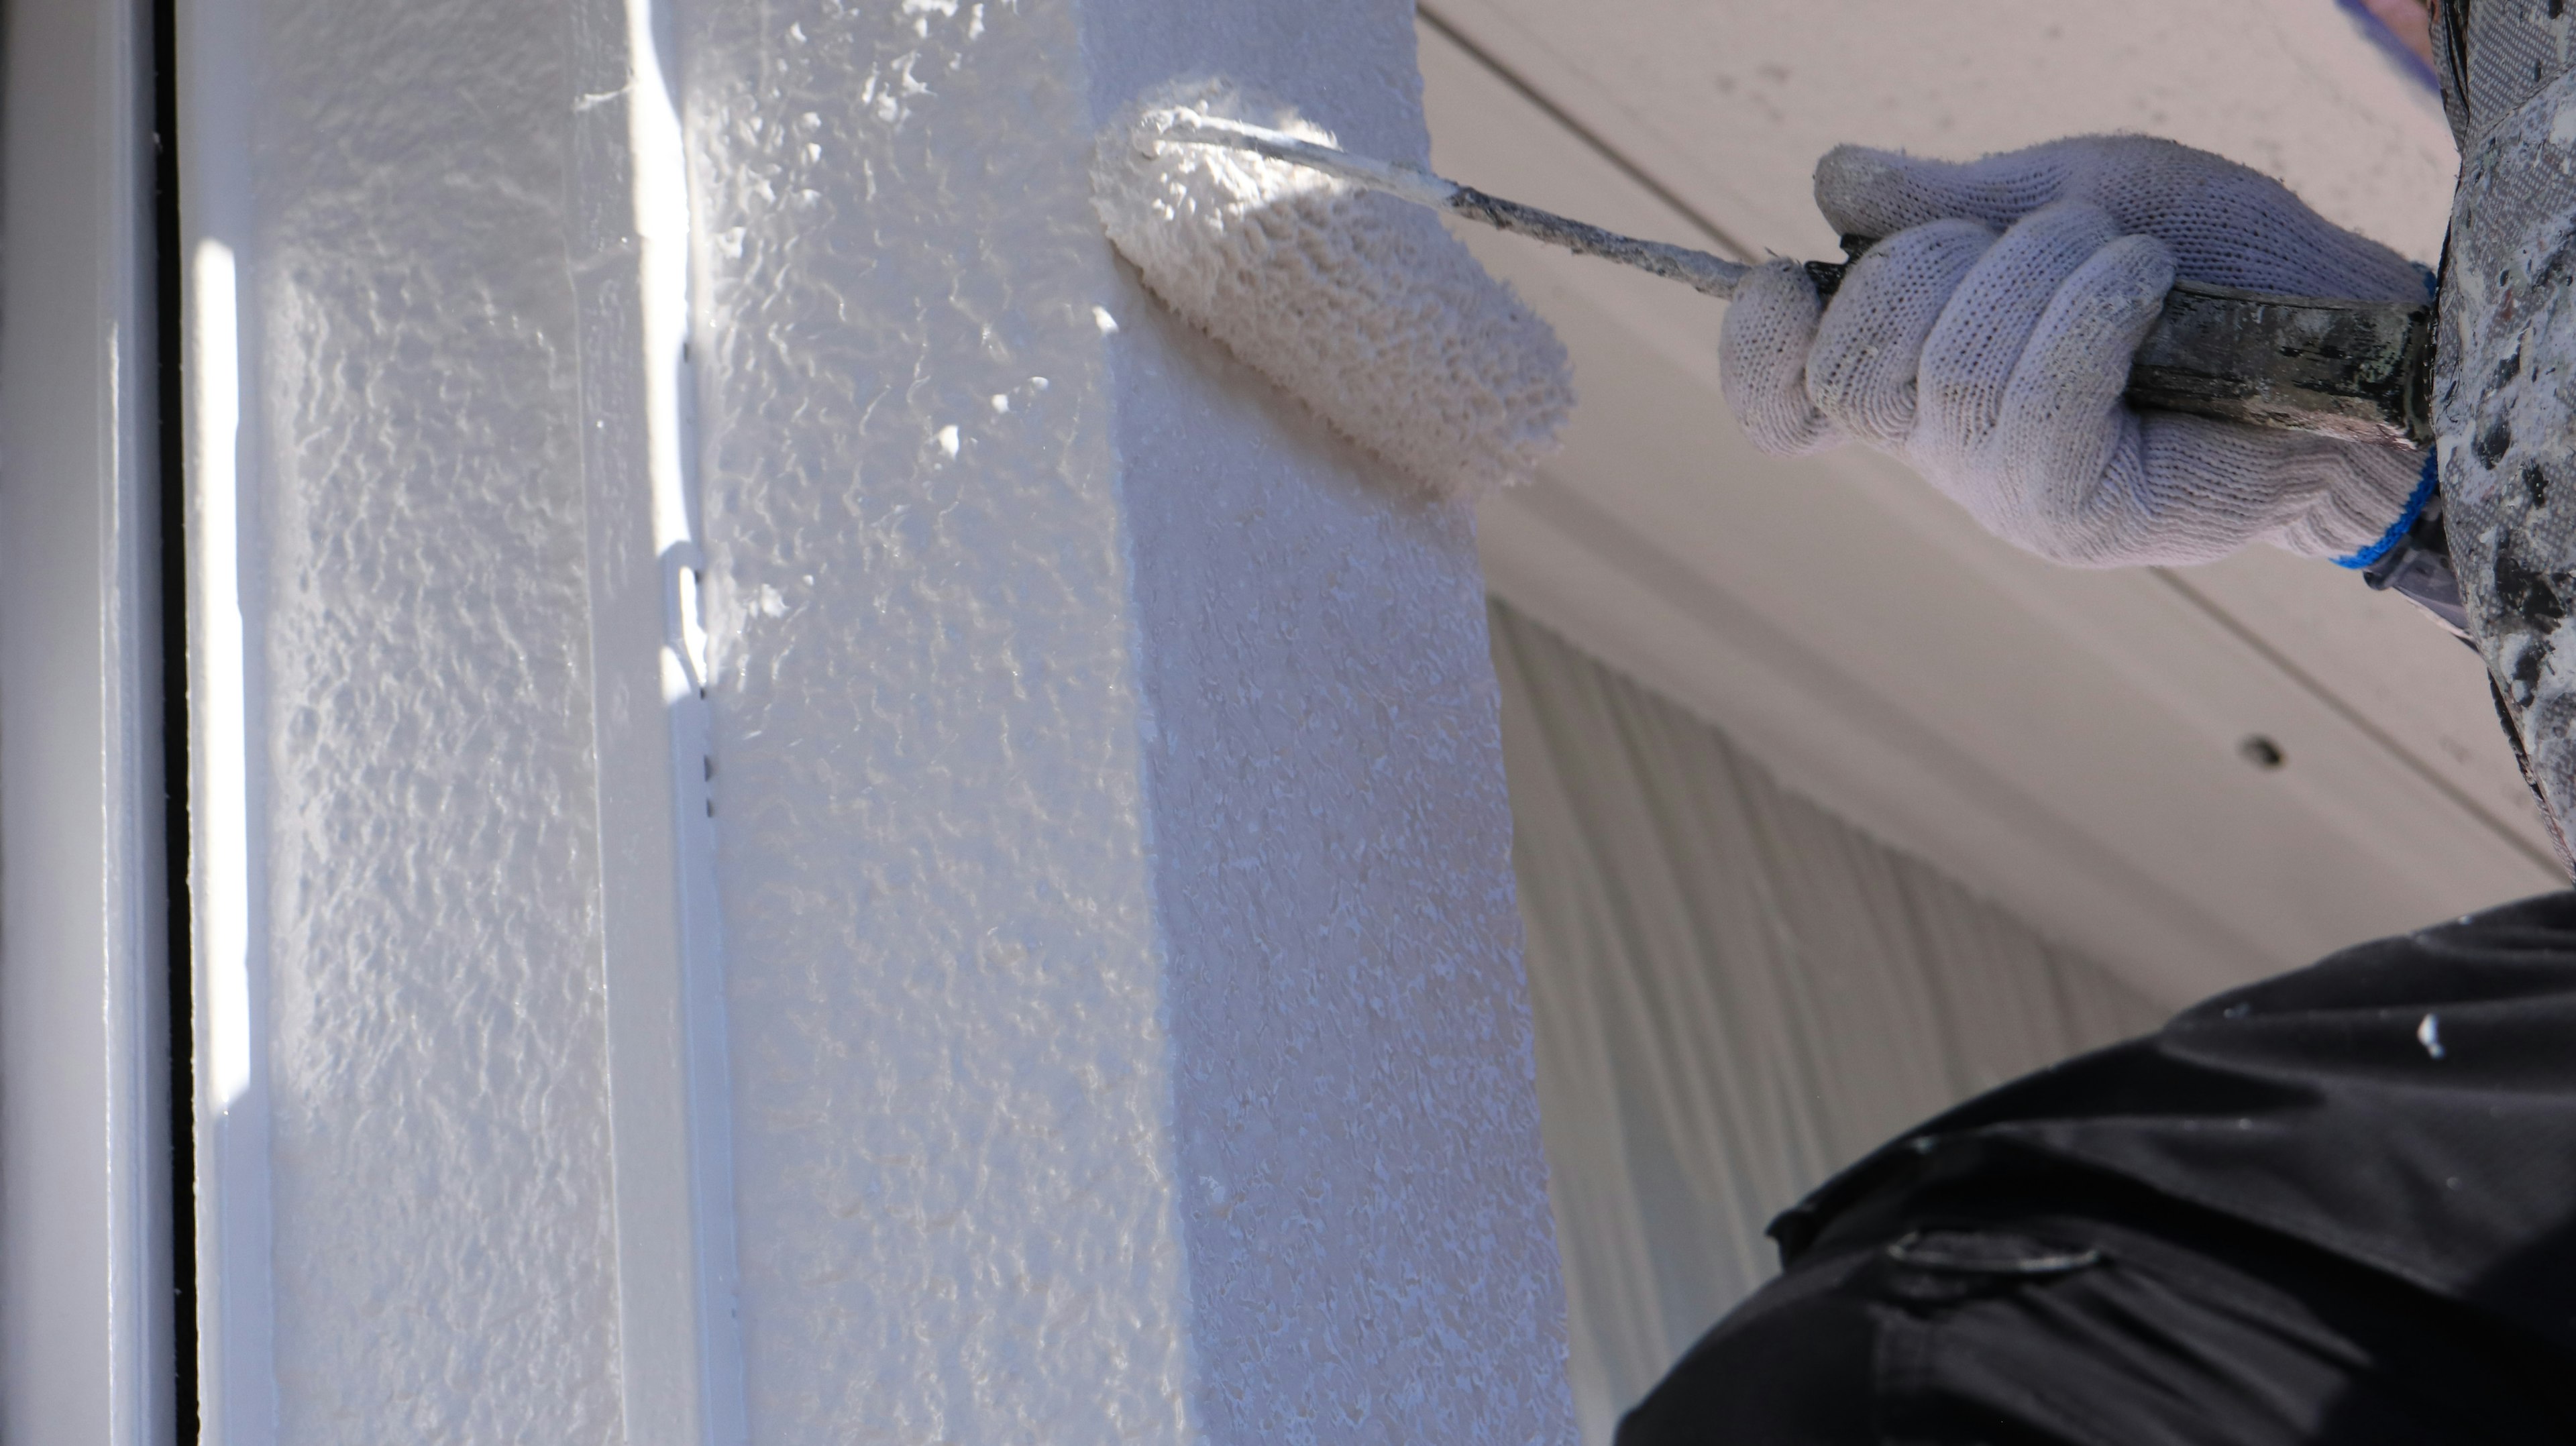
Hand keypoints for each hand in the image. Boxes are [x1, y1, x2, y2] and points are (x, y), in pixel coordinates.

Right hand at [1719, 136, 2433, 567]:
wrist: (2353, 338)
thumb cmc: (2215, 267)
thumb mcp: (2069, 194)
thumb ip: (1947, 199)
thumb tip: (1834, 180)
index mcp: (1919, 379)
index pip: (1782, 399)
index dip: (1753, 345)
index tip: (1784, 274)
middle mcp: (1943, 452)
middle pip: (1847, 371)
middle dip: (1930, 265)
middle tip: (2042, 235)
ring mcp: (2005, 497)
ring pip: (1947, 376)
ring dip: (2042, 270)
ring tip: (2124, 255)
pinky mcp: (2079, 520)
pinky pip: (2035, 406)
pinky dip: (2091, 311)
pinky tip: (2149, 286)